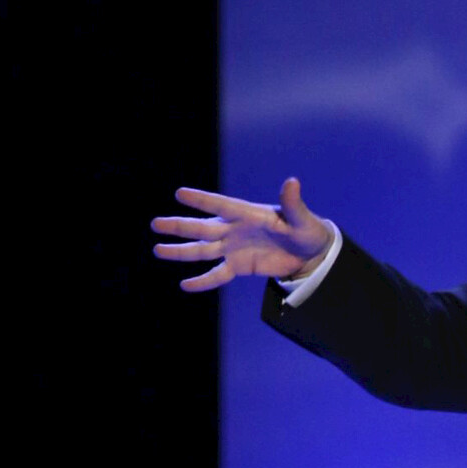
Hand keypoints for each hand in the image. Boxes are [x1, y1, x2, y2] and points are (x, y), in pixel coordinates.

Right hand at [151, 178, 334, 291]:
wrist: (310, 253)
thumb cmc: (307, 230)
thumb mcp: (302, 219)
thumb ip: (292, 203)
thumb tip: (292, 182)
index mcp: (248, 213)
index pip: (221, 205)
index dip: (202, 200)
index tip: (180, 193)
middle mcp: (235, 229)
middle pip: (203, 228)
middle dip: (180, 226)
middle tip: (156, 223)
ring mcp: (234, 248)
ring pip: (202, 250)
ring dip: (181, 251)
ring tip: (158, 250)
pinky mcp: (238, 266)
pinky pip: (217, 274)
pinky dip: (203, 281)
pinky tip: (185, 285)